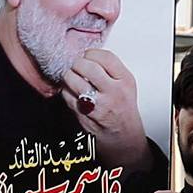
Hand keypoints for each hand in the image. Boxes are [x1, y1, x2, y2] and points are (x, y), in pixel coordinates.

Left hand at [59, 48, 146, 168]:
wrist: (124, 138)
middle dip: (77, 64)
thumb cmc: (123, 110)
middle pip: (87, 66)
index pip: (105, 57)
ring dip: (68, 76)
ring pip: (73, 80)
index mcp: (125, 81)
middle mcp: (113, 92)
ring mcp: (98, 105)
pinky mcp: (84, 116)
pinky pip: (67, 96)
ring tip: (72, 78)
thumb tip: (88, 56)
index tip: (87, 56)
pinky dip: (66, 92)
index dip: (91, 53)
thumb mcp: (126, 86)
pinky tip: (72, 93)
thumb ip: (111, 70)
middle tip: (77, 67)